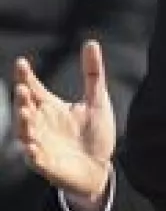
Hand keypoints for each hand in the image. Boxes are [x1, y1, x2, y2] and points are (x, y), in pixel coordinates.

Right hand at [15, 40, 115, 210]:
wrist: (100, 167)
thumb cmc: (94, 133)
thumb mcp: (97, 100)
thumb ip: (92, 73)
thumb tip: (91, 43)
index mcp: (51, 108)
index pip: (34, 89)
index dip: (26, 77)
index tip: (21, 63)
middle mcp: (42, 124)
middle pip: (26, 109)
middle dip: (22, 100)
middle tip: (22, 88)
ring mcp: (42, 144)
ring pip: (26, 133)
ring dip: (24, 123)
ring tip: (26, 111)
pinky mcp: (48, 164)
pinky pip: (36, 159)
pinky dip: (32, 154)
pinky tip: (32, 147)